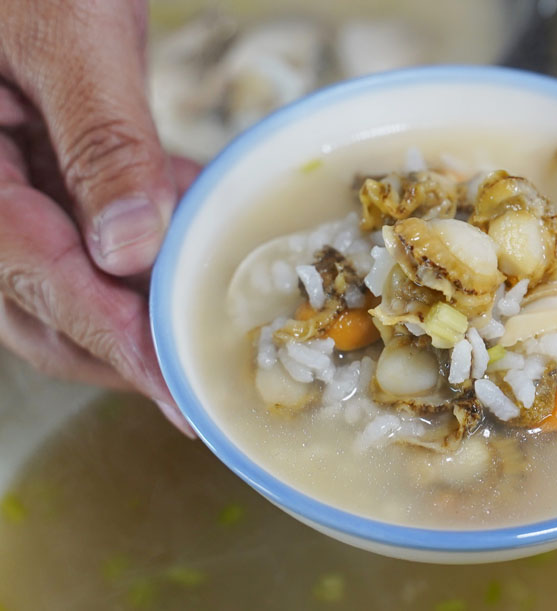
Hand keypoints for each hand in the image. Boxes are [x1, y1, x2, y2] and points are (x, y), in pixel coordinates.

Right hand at [0, 1, 196, 435]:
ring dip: (134, 298)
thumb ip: (102, 143)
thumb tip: (132, 252)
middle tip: (193, 374)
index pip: (33, 276)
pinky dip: (135, 241)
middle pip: (36, 302)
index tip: (173, 390)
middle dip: (120, 346)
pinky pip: (75, 224)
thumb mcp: (70, 36)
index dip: (110, 340)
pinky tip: (184, 221)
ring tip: (199, 302)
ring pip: (59, 274)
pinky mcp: (26, 166)